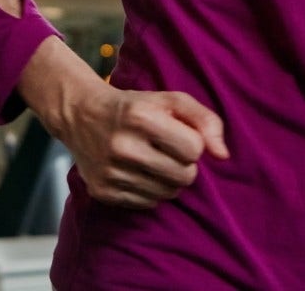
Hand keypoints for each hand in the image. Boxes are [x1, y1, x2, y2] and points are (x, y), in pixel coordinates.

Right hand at [46, 81, 229, 209]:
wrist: (81, 115)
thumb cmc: (135, 107)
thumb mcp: (170, 100)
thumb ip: (205, 120)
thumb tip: (223, 155)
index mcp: (142, 118)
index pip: (194, 149)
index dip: (193, 143)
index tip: (179, 135)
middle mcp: (123, 146)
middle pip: (184, 176)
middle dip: (184, 164)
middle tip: (168, 151)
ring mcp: (111, 172)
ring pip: (168, 193)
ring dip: (168, 179)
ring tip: (153, 161)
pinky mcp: (103, 192)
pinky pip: (148, 204)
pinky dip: (150, 190)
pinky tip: (138, 172)